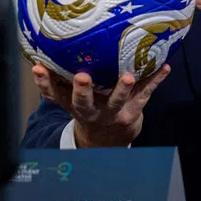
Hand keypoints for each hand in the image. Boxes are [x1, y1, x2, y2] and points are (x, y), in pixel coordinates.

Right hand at [31, 64, 170, 147]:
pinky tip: (164, 68)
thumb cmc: (87, 109)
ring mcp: (114, 112)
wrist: (109, 140)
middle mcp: (92, 110)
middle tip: (82, 77)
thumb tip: (36, 60)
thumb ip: (55, 83)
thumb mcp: (69, 101)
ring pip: (117, 100)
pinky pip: (146, 94)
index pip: (56, 95)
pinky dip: (155, 80)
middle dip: (83, 90)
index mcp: (74, 105)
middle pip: (85, 102)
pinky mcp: (134, 110)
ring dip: (122, 88)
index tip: (39, 69)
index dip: (46, 84)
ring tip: (128, 76)